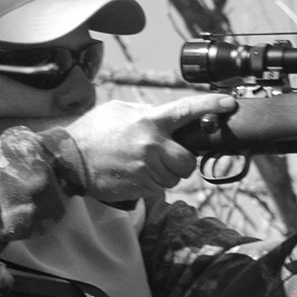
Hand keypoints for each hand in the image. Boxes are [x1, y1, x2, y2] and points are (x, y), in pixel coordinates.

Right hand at [52, 95, 235, 207]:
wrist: (67, 159)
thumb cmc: (93, 133)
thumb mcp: (119, 111)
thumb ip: (146, 113)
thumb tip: (168, 116)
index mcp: (148, 121)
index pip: (186, 111)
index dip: (210, 107)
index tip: (229, 105)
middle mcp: (151, 144)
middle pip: (188, 161)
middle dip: (180, 163)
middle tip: (163, 158)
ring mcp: (147, 168)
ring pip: (174, 179)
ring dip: (163, 176)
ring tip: (140, 166)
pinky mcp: (141, 188)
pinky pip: (159, 191)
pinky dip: (151, 187)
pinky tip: (133, 176)